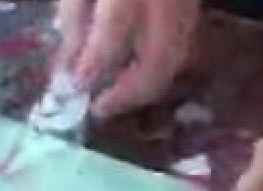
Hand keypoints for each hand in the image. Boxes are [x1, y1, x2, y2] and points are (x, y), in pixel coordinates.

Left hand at [57, 0, 199, 117]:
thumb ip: (75, 14)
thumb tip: (71, 61)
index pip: (111, 37)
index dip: (91, 69)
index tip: (72, 89)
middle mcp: (165, 1)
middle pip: (159, 61)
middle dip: (130, 92)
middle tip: (102, 108)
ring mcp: (184, 2)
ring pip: (176, 57)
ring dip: (148, 83)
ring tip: (117, 93)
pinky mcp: (192, 5)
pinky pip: (181, 42)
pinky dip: (160, 62)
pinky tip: (136, 68)